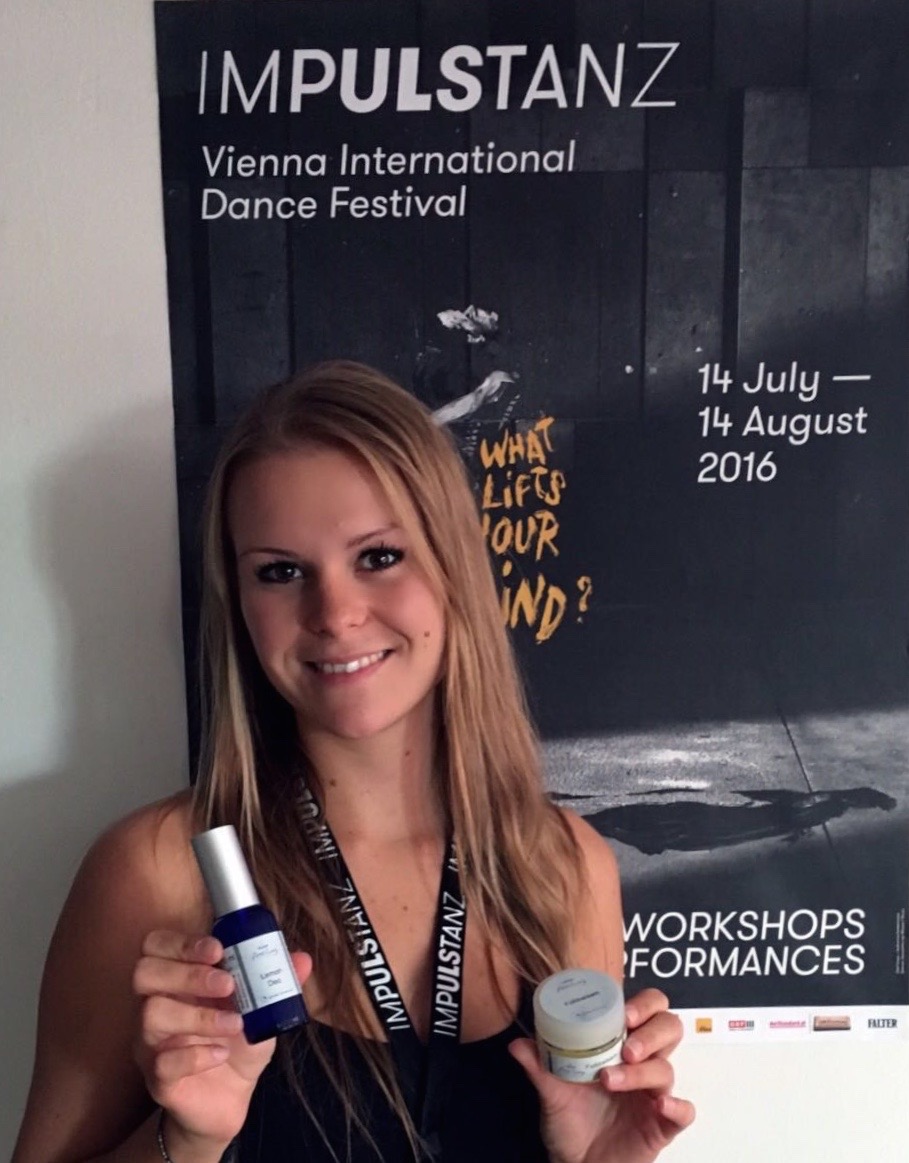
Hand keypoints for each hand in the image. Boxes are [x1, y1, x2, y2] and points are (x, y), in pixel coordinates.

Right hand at [133, 930, 311, 1154]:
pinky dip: (196, 1055)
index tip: (218, 949)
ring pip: (152, 1014)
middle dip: (188, 973)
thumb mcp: (263, 1008)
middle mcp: (157, 1004)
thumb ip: (278, 980)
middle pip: (145, 972)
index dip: (182, 942)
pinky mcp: (158, 1078)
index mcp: (178, 978)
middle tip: (228, 984)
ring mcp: (151, 1042)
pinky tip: (221, 1054)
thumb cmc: (238, 1042)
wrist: (231, 1097)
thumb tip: (303, 959)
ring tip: (235, 1024)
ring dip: (199, 1015)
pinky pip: (163, 1061)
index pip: (157, 945)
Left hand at [509, 988, 693, 1162]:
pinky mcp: (662, 1125)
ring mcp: (654, 1094)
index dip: (643, 1004)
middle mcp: (642, 1064)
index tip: (624, 1013)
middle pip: (669, 1029)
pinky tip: (661, 1105)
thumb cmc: (570, 1122)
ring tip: (610, 1080)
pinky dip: (678, 1106)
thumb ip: (538, 1067)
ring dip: (642, 1071)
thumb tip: (516, 1044)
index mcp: (620, 1046)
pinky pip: (684, 1112)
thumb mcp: (551, 1092)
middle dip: (651, 1033)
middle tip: (626, 1048)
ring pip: (667, 1068)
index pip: (648, 1009)